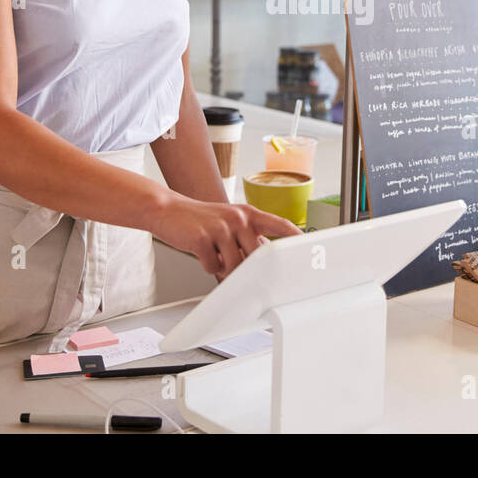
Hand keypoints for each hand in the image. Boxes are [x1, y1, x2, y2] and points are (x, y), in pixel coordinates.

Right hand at [150, 196, 301, 280]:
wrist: (167, 210)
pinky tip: (202, 252)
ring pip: (233, 265)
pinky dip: (208, 266)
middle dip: (246, 266)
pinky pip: (212, 267)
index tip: (310, 247)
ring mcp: (220, 227)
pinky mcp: (201, 239)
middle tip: (233, 261)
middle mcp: (237, 218)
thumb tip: (267, 260)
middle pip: (256, 256)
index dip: (296, 238)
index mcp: (248, 214)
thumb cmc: (201, 219)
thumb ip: (249, 238)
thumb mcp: (230, 223)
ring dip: (224, 267)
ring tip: (215, 253)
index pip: (280, 225)